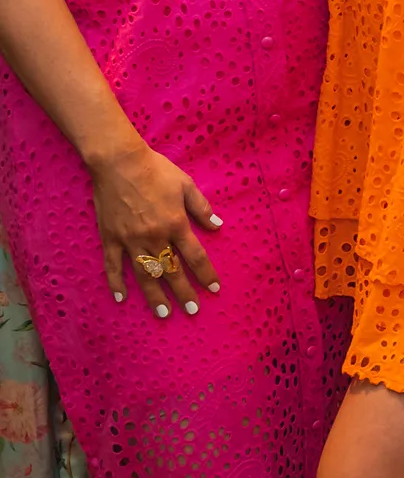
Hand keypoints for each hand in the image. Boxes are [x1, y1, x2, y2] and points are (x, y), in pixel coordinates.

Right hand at [91, 143, 222, 316]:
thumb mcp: (186, 185)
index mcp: (175, 223)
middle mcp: (154, 237)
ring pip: (145, 274)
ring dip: (155, 296)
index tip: (214, 289)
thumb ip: (202, 208)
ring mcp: (130, 240)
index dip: (205, 274)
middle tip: (192, 311)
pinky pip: (113, 266)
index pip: (194, 256)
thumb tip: (218, 226)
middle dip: (183, 293)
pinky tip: (121, 298)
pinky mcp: (110, 239)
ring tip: (163, 314)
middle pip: (171, 271)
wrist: (120, 163)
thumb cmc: (157, 171)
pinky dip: (116, 283)